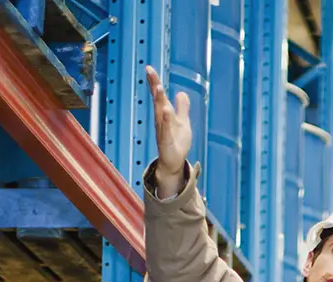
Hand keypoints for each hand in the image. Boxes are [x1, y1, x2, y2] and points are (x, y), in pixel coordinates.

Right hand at [143, 66, 192, 196]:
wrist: (174, 162)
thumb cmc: (176, 142)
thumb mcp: (183, 122)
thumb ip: (182, 108)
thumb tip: (181, 93)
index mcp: (165, 114)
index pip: (159, 96)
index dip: (154, 82)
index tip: (149, 68)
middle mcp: (161, 120)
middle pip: (157, 100)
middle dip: (154, 86)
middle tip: (150, 71)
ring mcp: (163, 131)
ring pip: (160, 113)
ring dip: (159, 100)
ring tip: (158, 87)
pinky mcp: (166, 142)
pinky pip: (165, 130)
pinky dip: (166, 120)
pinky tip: (166, 111)